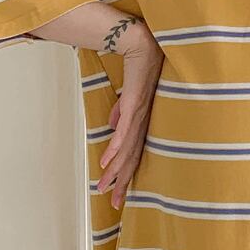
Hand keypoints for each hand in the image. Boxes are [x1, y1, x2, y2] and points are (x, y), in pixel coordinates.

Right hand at [96, 30, 163, 209]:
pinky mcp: (134, 106)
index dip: (126, 176)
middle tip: (113, 202)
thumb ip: (122, 111)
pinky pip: (125, 131)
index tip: (117, 195)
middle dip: (122, 182)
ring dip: (116, 170)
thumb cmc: (140, 71)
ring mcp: (140, 116)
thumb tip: (112, 126)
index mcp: (143, 123)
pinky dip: (116, 148)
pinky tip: (108, 162)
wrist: (143, 46)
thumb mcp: (129, 97)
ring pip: (127, 150)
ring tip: (105, 187)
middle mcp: (144, 124)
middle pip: (131, 159)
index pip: (134, 155)